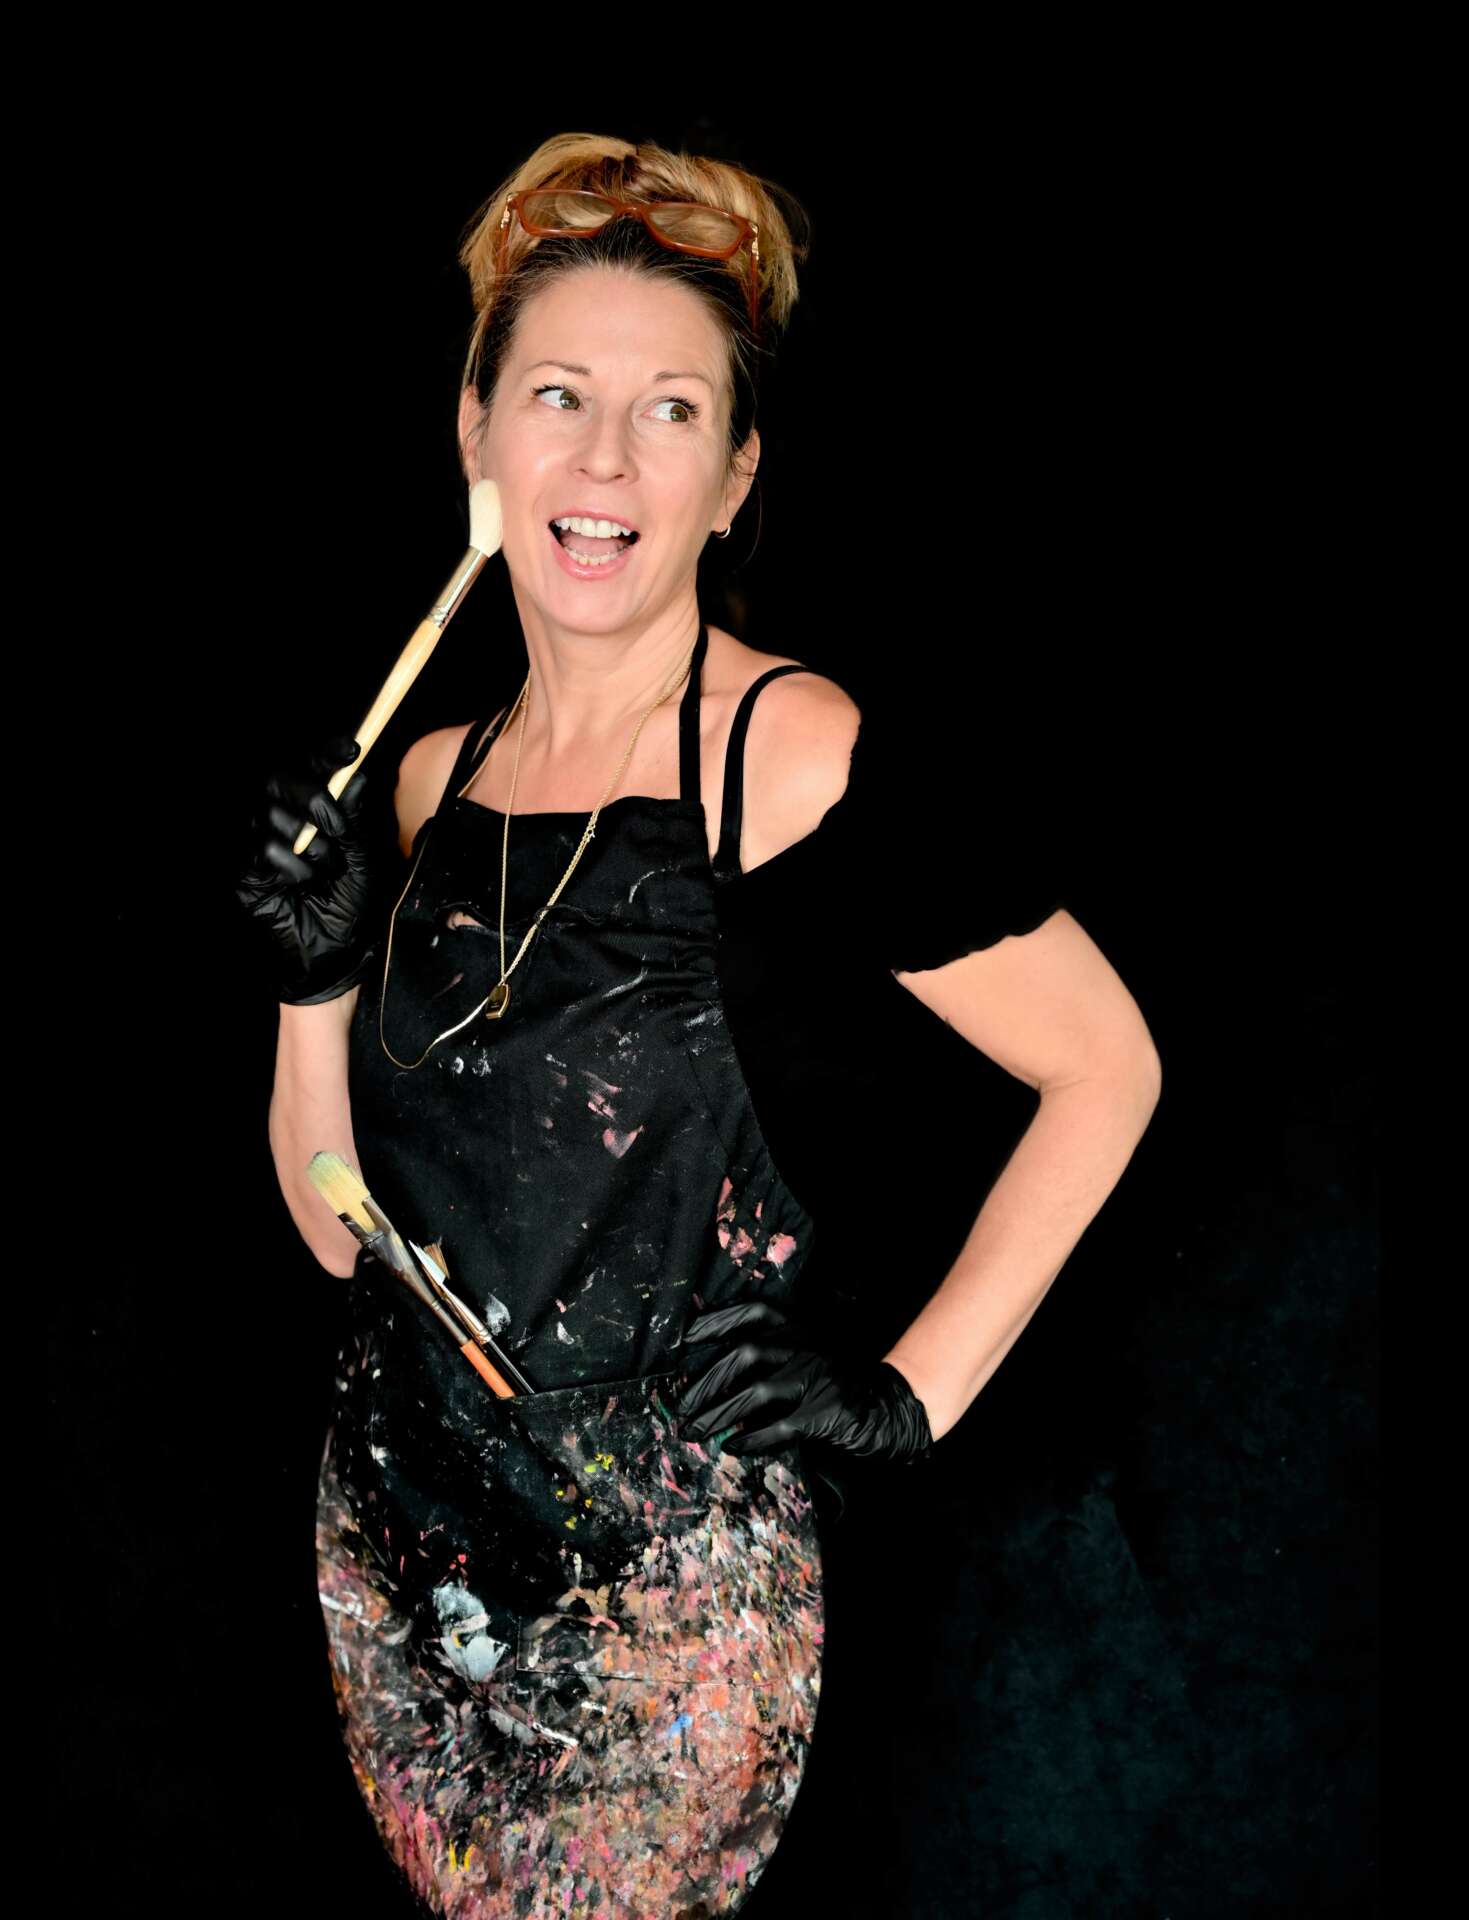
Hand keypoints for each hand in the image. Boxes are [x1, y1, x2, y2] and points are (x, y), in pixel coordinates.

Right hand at [233, 732, 391, 1004]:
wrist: (335, 955)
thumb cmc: (350, 905)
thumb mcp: (362, 856)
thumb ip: (356, 817)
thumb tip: (357, 774)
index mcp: (308, 811)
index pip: (308, 767)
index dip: (325, 753)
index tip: (351, 749)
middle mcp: (278, 819)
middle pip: (279, 780)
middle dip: (315, 799)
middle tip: (338, 830)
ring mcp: (255, 843)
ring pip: (272, 815)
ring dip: (310, 844)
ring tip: (326, 872)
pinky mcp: (243, 871)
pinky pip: (264, 849)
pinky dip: (292, 867)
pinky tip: (303, 886)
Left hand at [673, 1300, 933, 1464]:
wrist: (890, 1402)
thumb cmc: (839, 1379)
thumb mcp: (809, 1350)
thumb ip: (775, 1352)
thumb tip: (718, 1377)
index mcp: (799, 1327)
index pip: (752, 1312)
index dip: (718, 1321)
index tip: (687, 1337)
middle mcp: (803, 1346)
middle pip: (743, 1355)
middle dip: (706, 1382)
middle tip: (680, 1406)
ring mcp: (813, 1378)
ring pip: (754, 1393)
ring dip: (718, 1413)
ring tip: (694, 1431)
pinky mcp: (822, 1412)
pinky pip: (778, 1428)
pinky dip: (751, 1440)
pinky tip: (733, 1448)